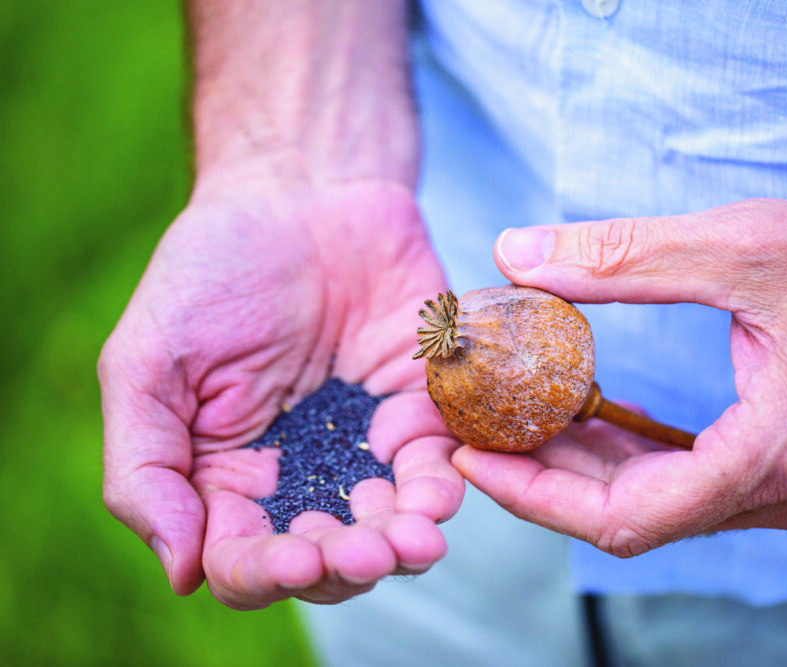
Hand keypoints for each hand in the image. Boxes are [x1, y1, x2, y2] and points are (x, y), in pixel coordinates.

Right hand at [99, 177, 463, 607]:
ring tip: (414, 538)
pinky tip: (439, 491)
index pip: (243, 556)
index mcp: (227, 475)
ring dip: (403, 543)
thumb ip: (147, 466)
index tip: (293, 558)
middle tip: (364, 552)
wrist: (302, 192)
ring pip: (389, 525)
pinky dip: (442, 487)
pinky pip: (437, 464)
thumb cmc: (213, 271)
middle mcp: (301, 474)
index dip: (268, 572)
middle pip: (326, 555)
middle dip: (347, 564)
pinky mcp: (422, 408)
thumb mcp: (148, 362)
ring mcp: (366, 445)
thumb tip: (181, 574)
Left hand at [453, 183, 786, 556]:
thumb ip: (623, 259)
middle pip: (644, 517)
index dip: (538, 496)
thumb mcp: (746, 246)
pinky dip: (659, 457)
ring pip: (682, 502)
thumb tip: (518, 254)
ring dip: (607, 467)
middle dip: (558, 477)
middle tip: (493, 430)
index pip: (624, 518)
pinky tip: (621, 417)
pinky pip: (721, 482)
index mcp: (777, 458)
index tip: (476, 456)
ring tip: (541, 419)